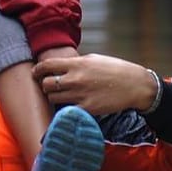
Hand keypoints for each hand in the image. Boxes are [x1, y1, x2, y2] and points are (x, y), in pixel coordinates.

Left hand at [34, 52, 156, 116]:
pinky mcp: (87, 109)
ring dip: (54, 97)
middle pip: (46, 84)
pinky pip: (66, 111)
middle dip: (46, 85)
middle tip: (51, 86)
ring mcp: (80, 95)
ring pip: (53, 98)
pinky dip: (65, 110)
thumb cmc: (116, 70)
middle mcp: (75, 79)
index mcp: (77, 64)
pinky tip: (70, 107)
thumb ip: (76, 63)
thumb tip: (62, 66)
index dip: (37, 70)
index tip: (36, 73)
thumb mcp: (94, 59)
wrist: (135, 85)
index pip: (46, 66)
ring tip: (62, 96)